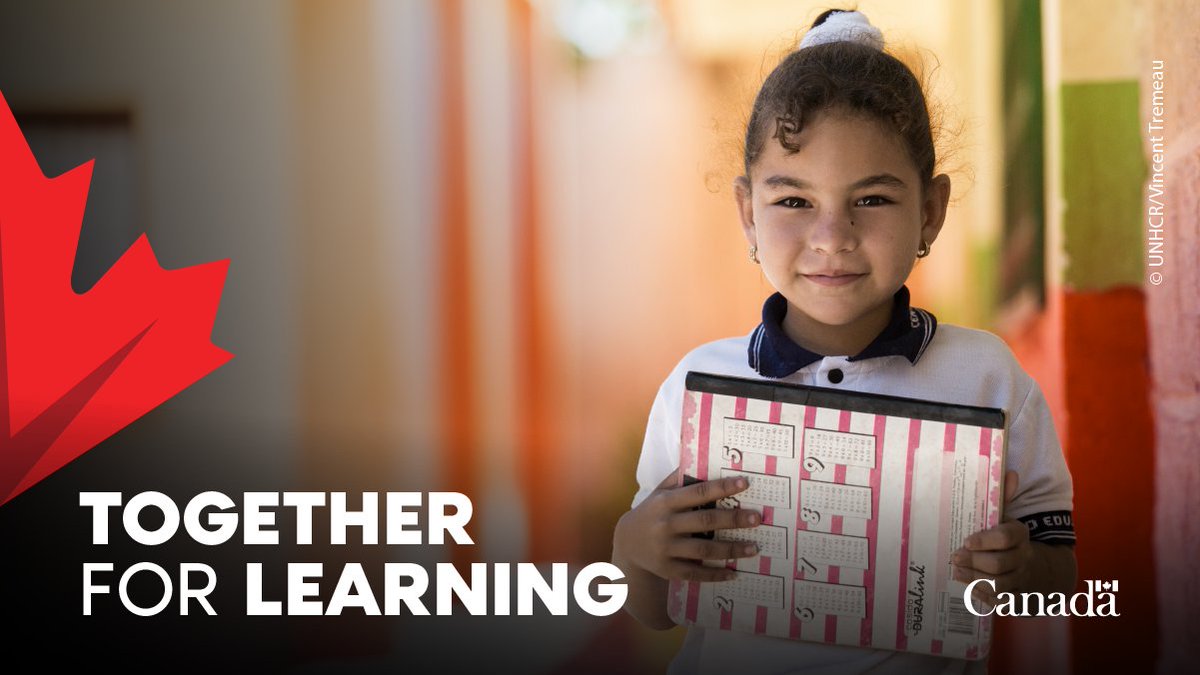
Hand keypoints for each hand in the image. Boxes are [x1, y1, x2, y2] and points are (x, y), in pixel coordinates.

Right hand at [613, 469, 761, 581]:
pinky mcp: (668, 569)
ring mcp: (666, 549)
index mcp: (665, 503)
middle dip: (733, 520)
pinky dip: (715, 574)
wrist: (626, 543)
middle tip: (757, 518)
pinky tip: (734, 572)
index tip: (744, 484)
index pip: (697, 493)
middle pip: (705, 521)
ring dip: (731, 549)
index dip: (721, 488)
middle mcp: (665, 525)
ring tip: (754, 547)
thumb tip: (700, 458)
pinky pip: (695, 573)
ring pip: (704, 550)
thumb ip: (677, 479)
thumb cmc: (651, 513)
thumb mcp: (658, 493)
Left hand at [950, 470, 1032, 605]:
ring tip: (956, 571)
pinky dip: (982, 595)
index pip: (1007, 537)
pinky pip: (999, 601)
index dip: (986, 540)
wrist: (1039, 570)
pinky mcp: (1015, 598)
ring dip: (974, 578)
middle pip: (999, 564)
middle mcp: (1023, 559)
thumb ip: (1004, 497)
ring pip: (998, 585)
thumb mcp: (1008, 518)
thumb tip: (1009, 472)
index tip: (967, 541)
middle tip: (954, 556)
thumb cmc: (1010, 540)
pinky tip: (968, 586)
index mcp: (1021, 535)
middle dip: (974, 562)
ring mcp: (1020, 580)